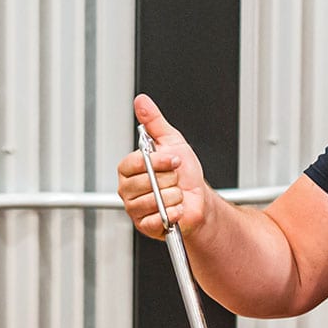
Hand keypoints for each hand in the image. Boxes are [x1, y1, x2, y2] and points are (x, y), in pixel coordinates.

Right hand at [117, 94, 209, 238]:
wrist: (198, 199)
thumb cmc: (184, 173)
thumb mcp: (172, 141)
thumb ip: (154, 122)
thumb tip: (141, 102)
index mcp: (130, 168)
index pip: (136, 163)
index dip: (158, 161)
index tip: (174, 159)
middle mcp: (128, 189)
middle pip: (147, 182)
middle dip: (170, 179)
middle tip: (174, 179)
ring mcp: (135, 208)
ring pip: (155, 200)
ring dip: (174, 196)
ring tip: (176, 194)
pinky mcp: (145, 225)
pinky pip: (158, 218)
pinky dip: (174, 212)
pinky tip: (177, 208)